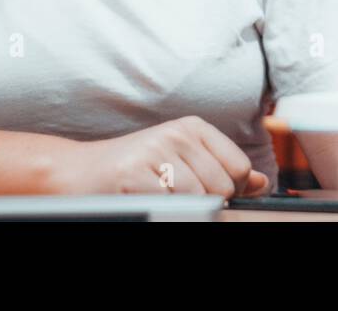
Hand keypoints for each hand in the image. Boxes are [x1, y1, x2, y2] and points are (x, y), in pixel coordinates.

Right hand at [50, 116, 270, 197]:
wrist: (77, 171)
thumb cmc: (134, 168)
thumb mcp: (182, 160)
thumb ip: (221, 168)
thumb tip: (260, 183)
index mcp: (192, 127)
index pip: (239, 166)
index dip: (232, 189)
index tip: (214, 193)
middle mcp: (176, 134)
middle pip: (222, 186)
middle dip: (207, 202)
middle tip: (176, 197)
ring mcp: (154, 152)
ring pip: (198, 199)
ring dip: (181, 207)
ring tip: (159, 197)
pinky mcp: (134, 175)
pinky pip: (170, 205)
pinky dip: (162, 209)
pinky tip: (147, 199)